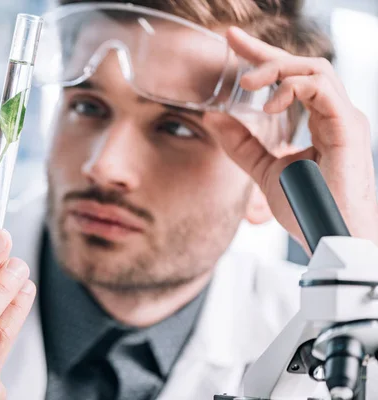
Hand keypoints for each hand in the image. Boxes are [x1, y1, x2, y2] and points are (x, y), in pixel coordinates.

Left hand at [205, 26, 377, 246]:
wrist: (329, 238)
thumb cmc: (307, 208)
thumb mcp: (265, 169)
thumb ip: (242, 144)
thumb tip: (213, 119)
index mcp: (322, 120)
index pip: (292, 78)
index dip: (264, 57)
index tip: (233, 44)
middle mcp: (336, 113)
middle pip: (302, 65)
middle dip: (265, 50)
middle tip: (231, 39)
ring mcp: (344, 118)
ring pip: (314, 69)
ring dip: (275, 70)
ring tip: (246, 84)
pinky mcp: (348, 128)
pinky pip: (322, 89)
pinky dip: (291, 89)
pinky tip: (268, 106)